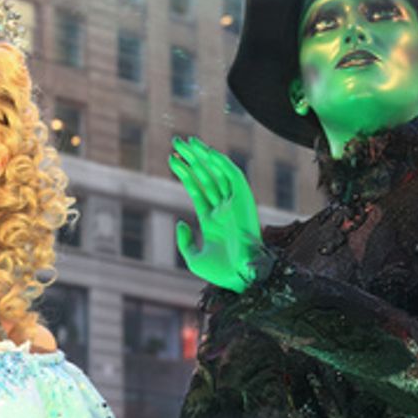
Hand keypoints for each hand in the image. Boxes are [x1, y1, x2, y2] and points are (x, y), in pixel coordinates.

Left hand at [170, 137, 263, 292]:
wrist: (241, 275)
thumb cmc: (220, 272)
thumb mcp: (194, 258)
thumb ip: (184, 241)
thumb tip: (179, 223)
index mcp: (212, 220)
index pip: (197, 189)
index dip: (185, 173)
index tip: (172, 159)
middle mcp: (224, 209)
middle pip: (205, 176)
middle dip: (191, 159)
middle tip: (176, 142)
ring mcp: (234, 203)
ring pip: (216, 173)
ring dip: (202, 156)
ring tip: (185, 142)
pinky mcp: (245, 200)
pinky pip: (233, 176)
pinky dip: (221, 163)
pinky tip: (207, 152)